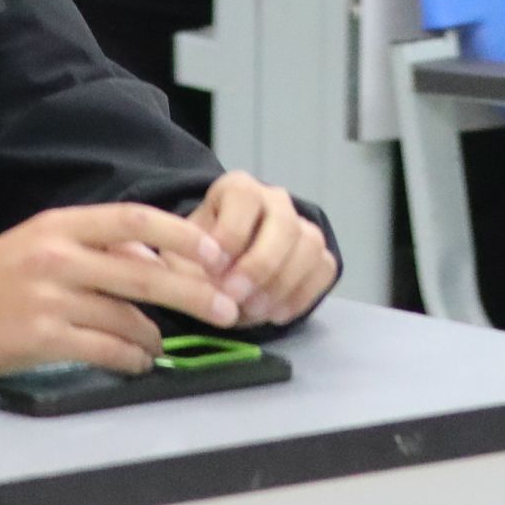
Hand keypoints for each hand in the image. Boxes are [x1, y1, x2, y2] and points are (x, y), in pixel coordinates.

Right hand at [0, 202, 247, 377]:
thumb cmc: (0, 274)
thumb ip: (100, 244)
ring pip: (127, 317)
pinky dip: (130, 359)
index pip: (135, 218)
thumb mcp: (46, 240)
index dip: (181, 235)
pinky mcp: (42, 339)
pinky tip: (139, 362)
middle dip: (194, 293)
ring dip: (156, 335)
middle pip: (144, 273)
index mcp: (63, 224)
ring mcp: (51, 299)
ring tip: (163, 344)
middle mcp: (60, 257)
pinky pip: (105, 350)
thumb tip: (158, 255)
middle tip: (227, 309)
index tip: (215, 254)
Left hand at [190, 173, 338, 330]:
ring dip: (283, 283)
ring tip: (254, 311)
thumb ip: (191, 268)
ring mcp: (301, 225)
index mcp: (237, 189)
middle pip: (285, 223)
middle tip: (236, 297)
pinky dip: (303, 295)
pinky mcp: (317, 253)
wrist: (217, 273)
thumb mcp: (180, 257)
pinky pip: (325, 268)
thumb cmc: (196, 258)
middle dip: (261, 264)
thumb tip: (219, 290)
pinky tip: (276, 314)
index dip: (231, 234)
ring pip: (310, 245)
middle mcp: (274, 200)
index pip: (244, 198)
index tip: (213, 269)